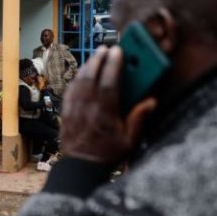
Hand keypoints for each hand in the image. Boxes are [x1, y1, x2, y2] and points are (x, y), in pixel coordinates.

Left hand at [60, 46, 156, 165]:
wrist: (81, 167)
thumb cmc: (107, 155)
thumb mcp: (129, 141)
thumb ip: (139, 119)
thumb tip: (151, 100)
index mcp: (105, 116)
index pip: (108, 84)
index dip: (113, 65)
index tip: (118, 51)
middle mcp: (87, 110)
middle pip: (91, 77)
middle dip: (99, 59)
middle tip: (107, 48)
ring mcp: (74, 110)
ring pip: (79, 81)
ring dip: (88, 66)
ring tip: (97, 55)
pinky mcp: (65, 112)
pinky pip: (70, 89)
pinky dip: (77, 77)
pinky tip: (83, 72)